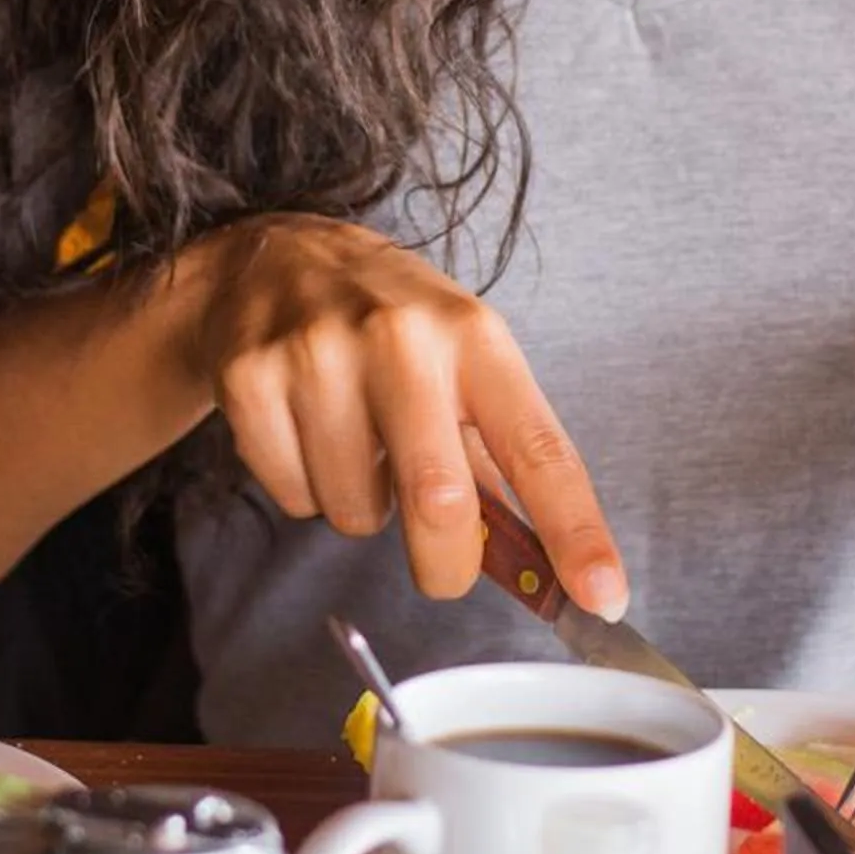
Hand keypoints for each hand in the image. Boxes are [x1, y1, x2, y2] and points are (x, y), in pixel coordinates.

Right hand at [181, 214, 628, 616]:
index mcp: (473, 337)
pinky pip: (293, 499)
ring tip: (356, 444)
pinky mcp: (251, 379)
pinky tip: (306, 431)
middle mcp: (399, 336)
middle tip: (444, 567)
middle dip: (447, 566)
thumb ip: (501, 459)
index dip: (574, 530)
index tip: (603, 596)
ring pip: (355, 512)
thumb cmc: (391, 325)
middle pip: (439, 502)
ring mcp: (317, 354)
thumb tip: (551, 569)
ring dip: (365, 508)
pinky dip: (306, 490)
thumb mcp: (463, 360)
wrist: (272, 257)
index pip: (539, 448)